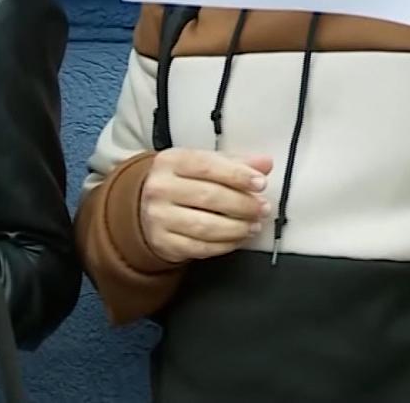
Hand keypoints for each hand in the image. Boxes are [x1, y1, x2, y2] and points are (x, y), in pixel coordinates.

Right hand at [139, 149, 272, 263]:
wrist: (145, 206)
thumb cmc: (179, 183)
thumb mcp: (203, 164)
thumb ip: (235, 163)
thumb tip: (264, 163)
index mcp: (170, 161)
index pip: (207, 165)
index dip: (237, 175)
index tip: (260, 182)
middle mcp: (160, 188)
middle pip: (209, 197)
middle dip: (243, 204)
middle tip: (262, 208)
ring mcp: (159, 217)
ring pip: (206, 226)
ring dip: (237, 227)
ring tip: (253, 224)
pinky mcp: (163, 242)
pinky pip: (201, 247)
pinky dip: (225, 244)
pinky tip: (238, 238)